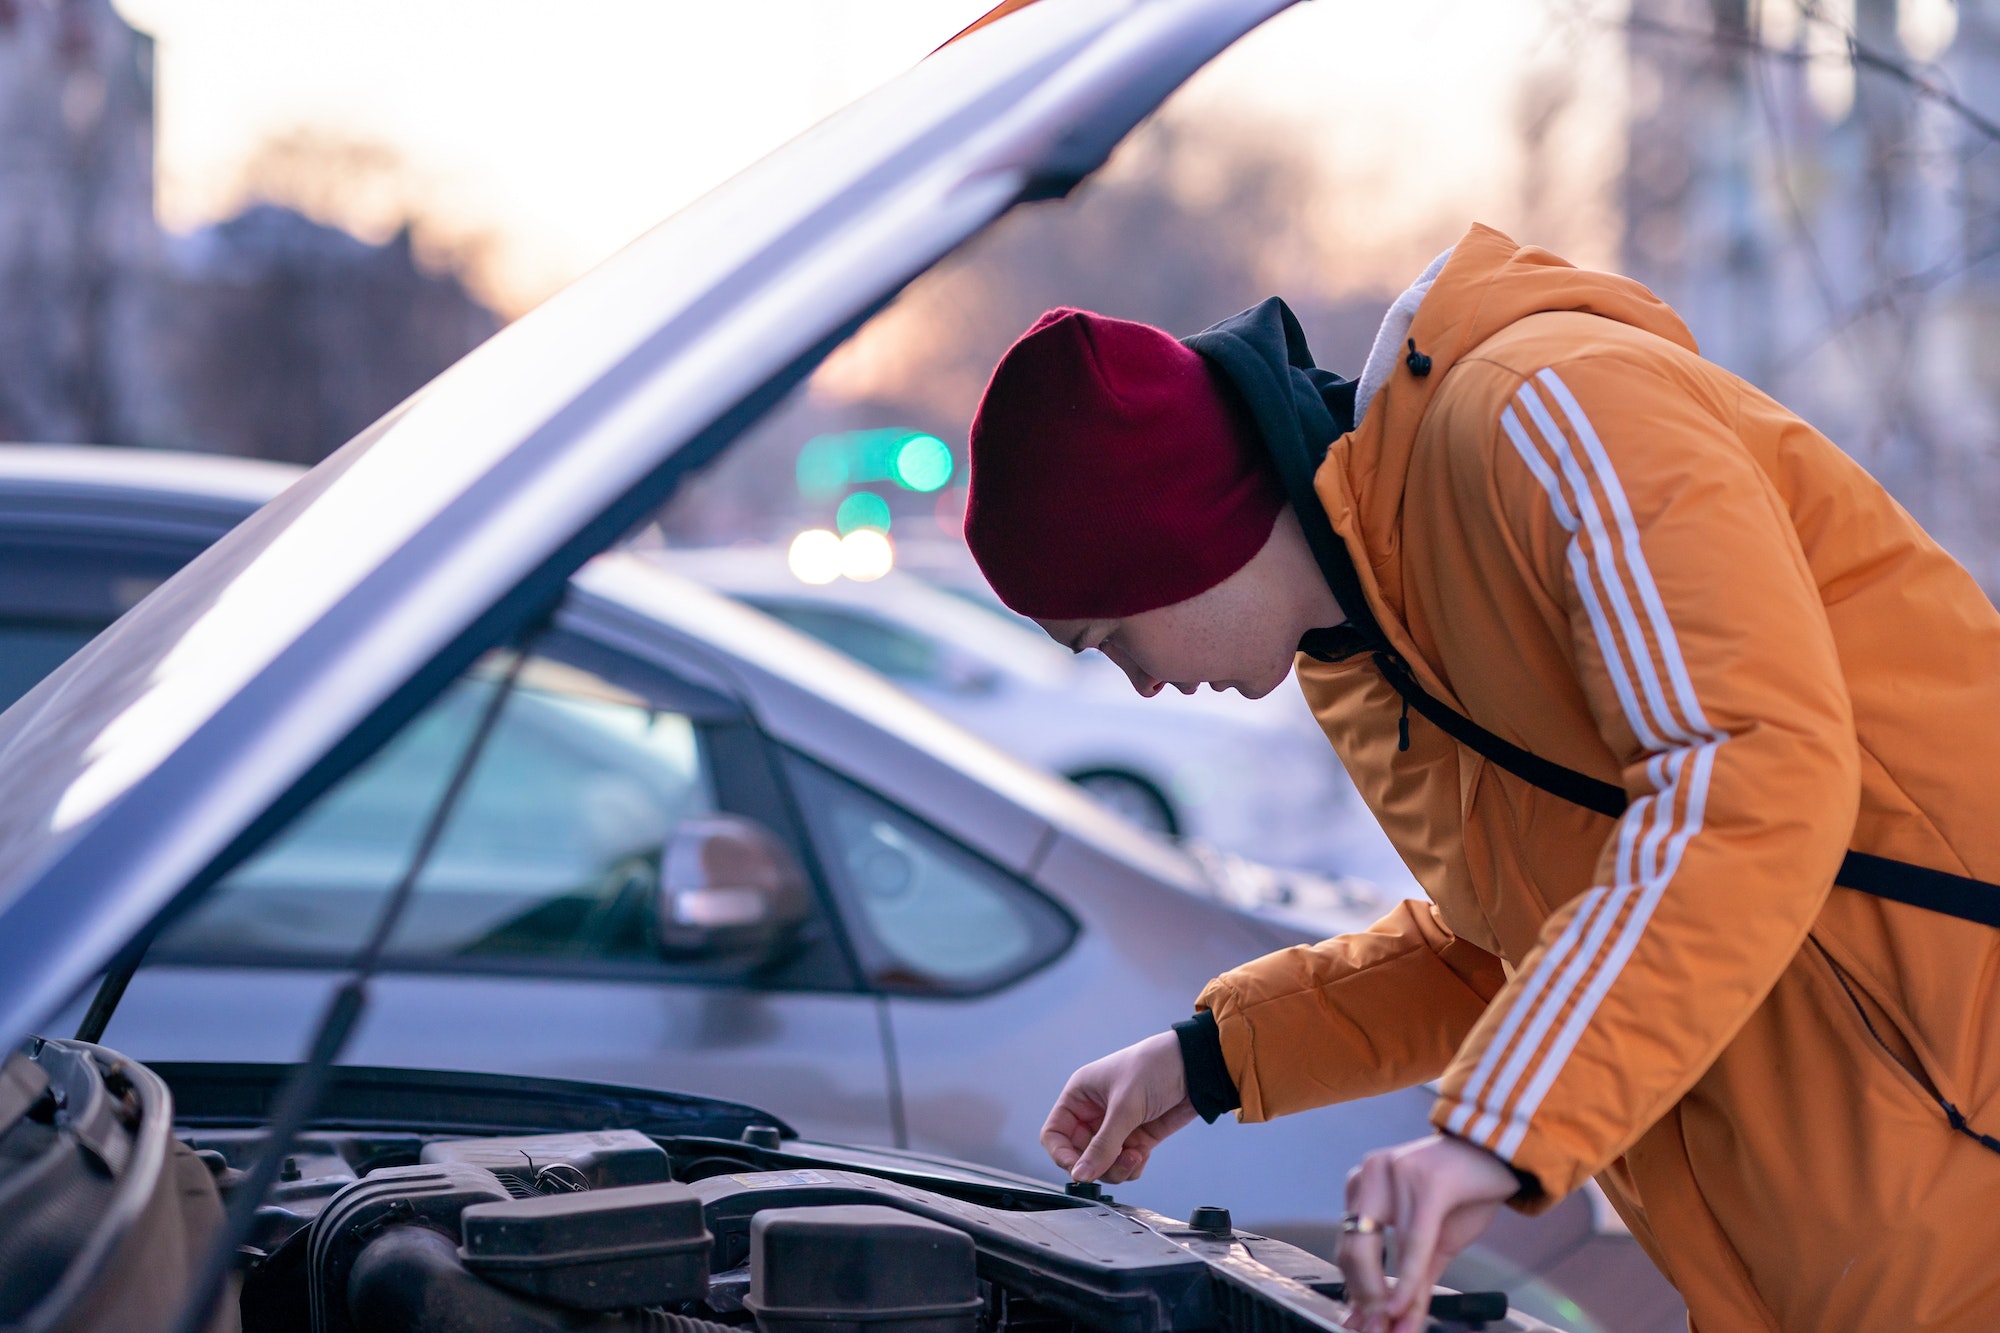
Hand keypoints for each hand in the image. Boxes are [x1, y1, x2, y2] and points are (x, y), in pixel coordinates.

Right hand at [1039, 1031, 1197, 1182]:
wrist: (1196, 1068)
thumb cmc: (1154, 1068)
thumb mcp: (1125, 1106)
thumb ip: (1102, 1145)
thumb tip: (1080, 1176)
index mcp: (1080, 1096)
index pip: (1055, 1134)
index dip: (1062, 1155)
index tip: (1079, 1170)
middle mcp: (1093, 1113)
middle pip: (1079, 1155)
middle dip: (1097, 1165)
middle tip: (1116, 1162)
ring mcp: (1116, 1128)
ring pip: (1102, 1164)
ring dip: (1116, 1169)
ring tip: (1135, 1156)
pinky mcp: (1136, 1138)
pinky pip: (1123, 1165)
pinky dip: (1131, 1167)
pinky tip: (1143, 1154)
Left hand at [1338, 1134, 1518, 1332]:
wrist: (1499, 1157)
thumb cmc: (1463, 1197)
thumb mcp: (1434, 1244)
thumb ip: (1413, 1281)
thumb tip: (1393, 1322)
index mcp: (1363, 1187)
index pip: (1348, 1249)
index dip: (1355, 1293)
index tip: (1362, 1326)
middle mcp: (1369, 1175)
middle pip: (1353, 1250)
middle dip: (1366, 1299)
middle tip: (1379, 1331)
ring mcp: (1395, 1173)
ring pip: (1380, 1247)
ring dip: (1386, 1296)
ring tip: (1393, 1326)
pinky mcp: (1425, 1180)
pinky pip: (1413, 1240)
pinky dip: (1409, 1277)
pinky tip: (1407, 1303)